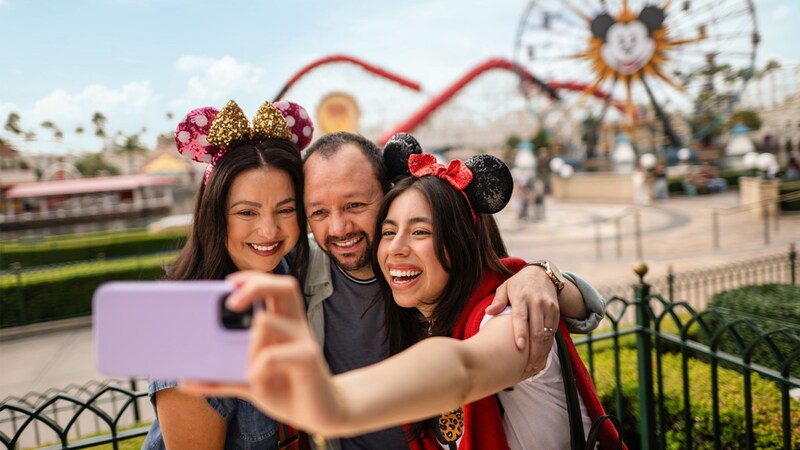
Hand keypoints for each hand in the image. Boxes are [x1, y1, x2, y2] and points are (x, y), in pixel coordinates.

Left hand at [181, 271, 344, 433]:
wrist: (320, 413)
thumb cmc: (285, 390)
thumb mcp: (248, 382)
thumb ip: (221, 378)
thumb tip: (186, 381)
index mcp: (283, 323)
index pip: (272, 286)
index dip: (252, 279)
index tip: (228, 284)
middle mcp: (295, 325)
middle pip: (284, 286)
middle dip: (255, 285)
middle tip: (231, 304)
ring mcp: (304, 340)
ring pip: (267, 321)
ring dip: (246, 343)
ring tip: (247, 367)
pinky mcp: (308, 359)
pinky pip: (273, 355)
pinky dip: (257, 367)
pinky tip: (257, 381)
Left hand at [485, 265, 558, 372]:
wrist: (542, 274)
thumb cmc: (518, 284)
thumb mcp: (505, 287)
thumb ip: (498, 301)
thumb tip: (488, 312)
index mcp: (521, 297)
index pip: (521, 317)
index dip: (520, 332)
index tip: (519, 347)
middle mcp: (537, 302)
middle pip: (537, 330)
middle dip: (534, 351)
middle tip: (528, 367)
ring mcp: (549, 307)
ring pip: (547, 333)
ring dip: (542, 352)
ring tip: (535, 367)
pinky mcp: (556, 311)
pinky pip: (553, 332)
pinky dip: (549, 346)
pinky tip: (543, 357)